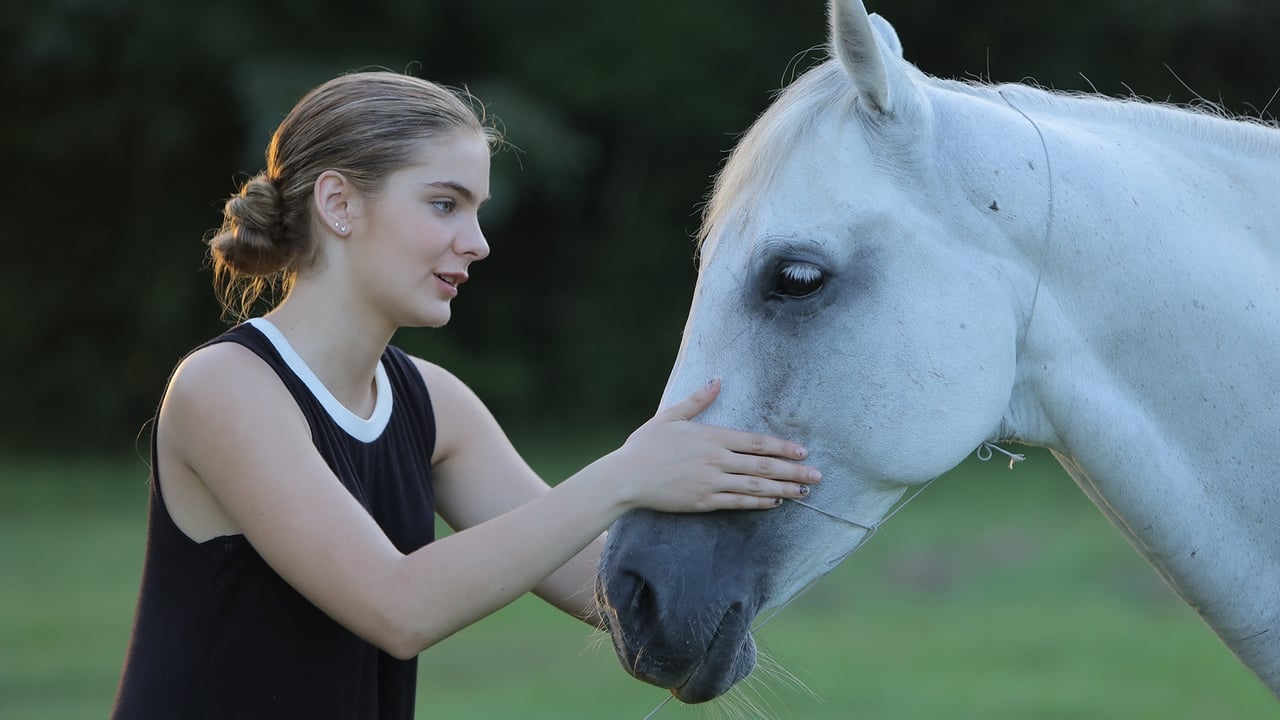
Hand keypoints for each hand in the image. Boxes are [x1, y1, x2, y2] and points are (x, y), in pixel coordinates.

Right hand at [601, 378, 820, 511]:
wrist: (626, 477)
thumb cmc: (645, 445)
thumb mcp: (670, 416)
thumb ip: (698, 401)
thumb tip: (717, 381)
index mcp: (711, 437)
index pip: (756, 442)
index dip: (782, 447)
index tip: (802, 450)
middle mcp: (716, 460)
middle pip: (763, 466)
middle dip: (793, 471)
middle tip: (818, 476)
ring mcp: (711, 483)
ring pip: (755, 487)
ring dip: (783, 488)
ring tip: (805, 491)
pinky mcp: (703, 502)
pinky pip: (738, 503)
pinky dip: (759, 503)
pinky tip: (775, 502)